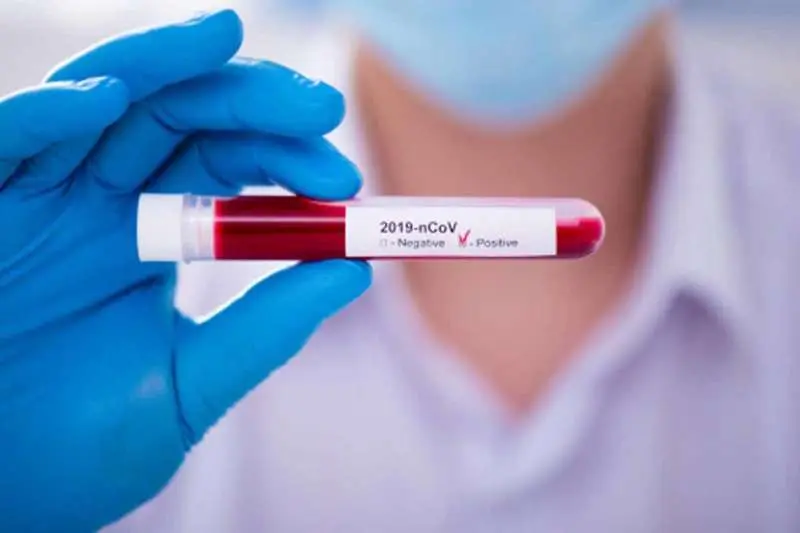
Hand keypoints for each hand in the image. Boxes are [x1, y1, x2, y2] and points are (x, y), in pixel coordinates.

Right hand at [0, 10, 370, 531]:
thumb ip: (266, 330)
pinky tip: (105, 101)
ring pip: (104, 101)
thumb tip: (355, 272)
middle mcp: (101, 201)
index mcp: (155, 238)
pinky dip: (46, 116)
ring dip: (163, 66)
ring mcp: (37, 195)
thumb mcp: (188, 388)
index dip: (288, 161)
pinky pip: (5, 142)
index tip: (345, 183)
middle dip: (252, 103)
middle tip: (320, 110)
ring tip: (223, 37)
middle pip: (183, 118)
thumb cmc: (75, 448)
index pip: (231, 168)